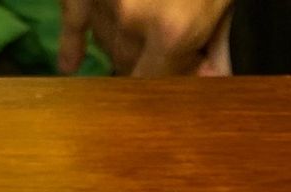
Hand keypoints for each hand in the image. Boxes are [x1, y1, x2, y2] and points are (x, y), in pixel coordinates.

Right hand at [58, 0, 233, 76]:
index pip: (155, 83)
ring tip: (146, 13)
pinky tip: (69, 64)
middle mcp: (133, 19)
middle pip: (128, 62)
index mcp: (172, 30)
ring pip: (106, 38)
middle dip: (147, 53)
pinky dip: (71, 41)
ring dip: (121, 37)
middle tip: (169, 31)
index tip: (181, 67)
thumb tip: (213, 80)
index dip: (167, 79)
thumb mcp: (221, 0)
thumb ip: (216, 41)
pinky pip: (74, 18)